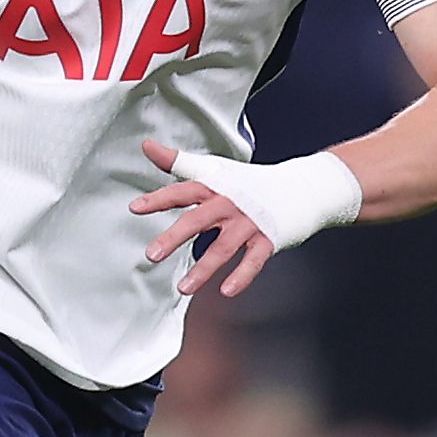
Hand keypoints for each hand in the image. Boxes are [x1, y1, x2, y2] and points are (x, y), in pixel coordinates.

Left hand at [129, 139, 277, 298]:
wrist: (301, 187)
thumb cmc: (250, 181)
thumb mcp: (215, 169)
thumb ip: (178, 161)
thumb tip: (147, 146)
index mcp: (215, 186)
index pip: (183, 190)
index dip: (159, 198)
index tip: (136, 208)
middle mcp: (230, 203)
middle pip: (198, 220)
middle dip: (173, 238)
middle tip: (151, 255)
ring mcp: (250, 222)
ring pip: (222, 248)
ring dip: (202, 270)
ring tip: (183, 288)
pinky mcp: (269, 239)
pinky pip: (253, 261)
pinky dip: (241, 277)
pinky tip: (226, 291)